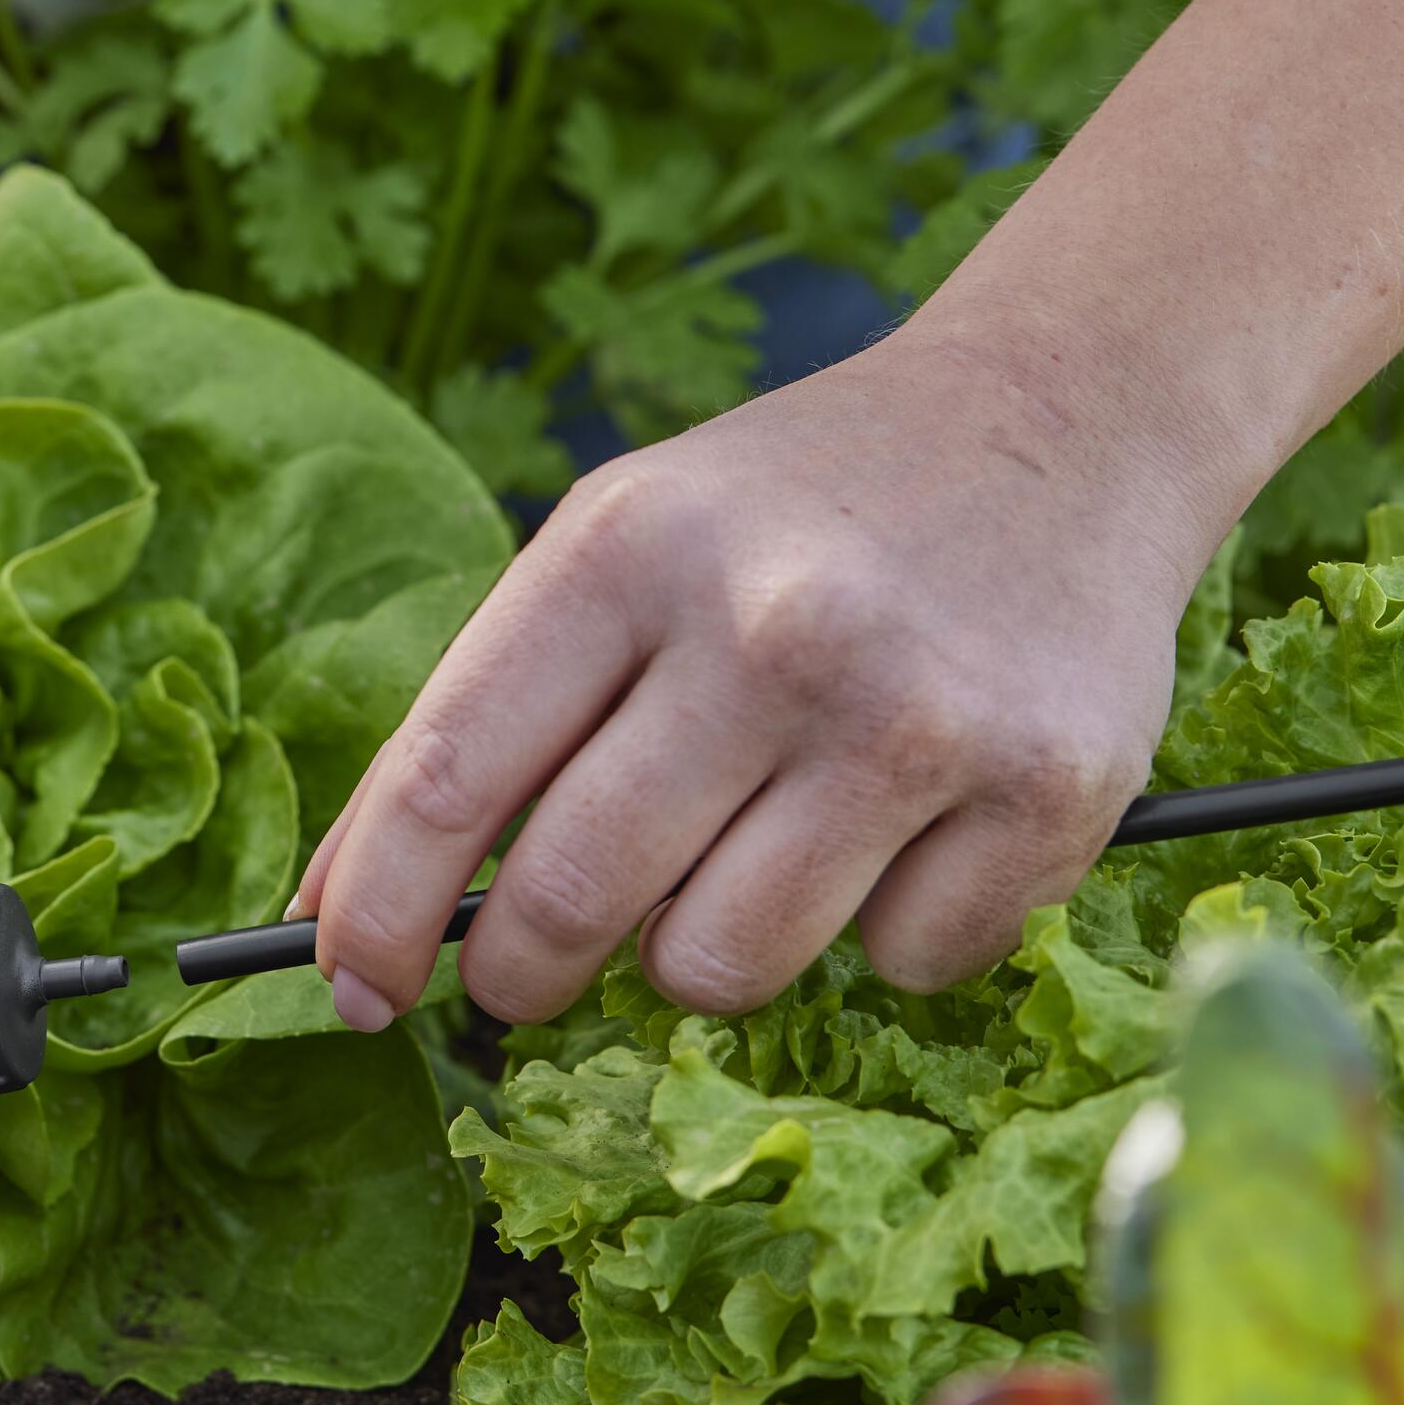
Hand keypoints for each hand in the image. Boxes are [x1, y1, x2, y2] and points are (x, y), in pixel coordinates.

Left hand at [301, 328, 1236, 1026]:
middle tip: (528, 974)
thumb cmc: (800, 511)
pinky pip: (903, 966)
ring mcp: (913, 712)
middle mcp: (767, 624)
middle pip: (574, 899)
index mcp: (626, 546)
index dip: (375, 912)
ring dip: (702, 955)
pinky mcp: (1048, 789)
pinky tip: (907, 826)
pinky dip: (886, 933)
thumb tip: (335, 910)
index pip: (450, 775)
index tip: (349, 991)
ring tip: (743, 858)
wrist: (1068, 413)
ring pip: (722, 966)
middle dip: (522, 972)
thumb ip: (487, 714)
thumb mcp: (620, 546)